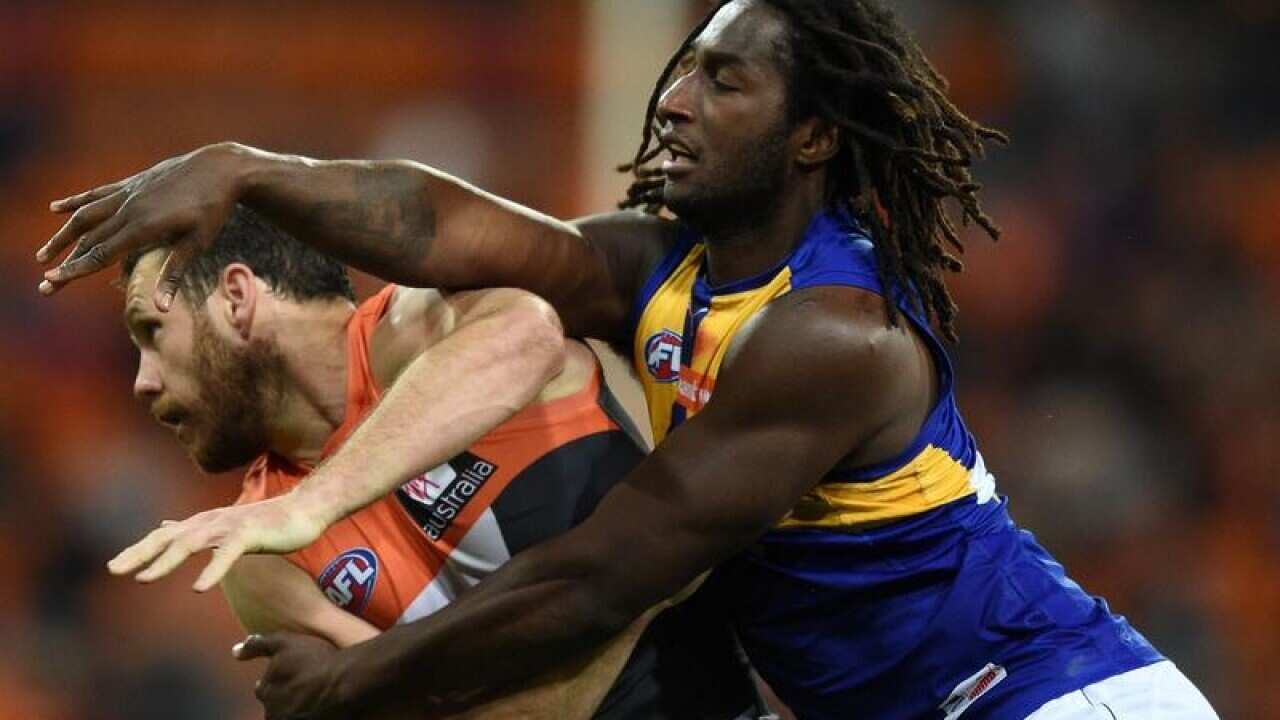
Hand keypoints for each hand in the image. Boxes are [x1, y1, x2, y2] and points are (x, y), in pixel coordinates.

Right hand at [37, 142, 246, 309]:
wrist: (219, 168)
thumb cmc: (213, 209)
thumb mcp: (198, 243)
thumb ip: (174, 274)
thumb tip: (160, 307)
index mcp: (143, 227)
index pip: (101, 254)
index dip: (75, 270)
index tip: (52, 282)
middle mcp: (128, 209)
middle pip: (88, 240)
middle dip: (64, 263)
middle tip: (45, 285)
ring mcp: (127, 194)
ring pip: (85, 217)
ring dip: (62, 236)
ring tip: (43, 254)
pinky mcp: (131, 184)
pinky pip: (96, 194)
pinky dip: (74, 202)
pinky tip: (55, 208)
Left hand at [107, 493, 332, 591]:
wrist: (305, 509)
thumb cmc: (269, 521)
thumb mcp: (226, 524)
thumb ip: (196, 528)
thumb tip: (166, 526)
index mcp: (205, 523)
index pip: (164, 536)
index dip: (138, 550)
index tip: (113, 566)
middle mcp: (211, 522)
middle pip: (168, 538)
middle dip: (139, 553)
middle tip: (113, 570)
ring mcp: (230, 526)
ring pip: (191, 544)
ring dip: (165, 561)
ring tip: (143, 579)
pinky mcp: (251, 534)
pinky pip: (227, 554)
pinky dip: (211, 570)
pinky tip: (199, 587)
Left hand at [234, 632, 352, 719]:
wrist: (345, 682)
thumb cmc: (315, 660)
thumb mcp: (284, 643)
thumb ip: (258, 645)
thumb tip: (234, 651)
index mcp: (266, 691)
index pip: (263, 688)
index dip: (276, 680)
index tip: (289, 674)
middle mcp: (274, 712)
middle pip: (275, 706)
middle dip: (284, 697)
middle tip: (301, 686)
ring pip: (289, 715)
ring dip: (295, 707)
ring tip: (311, 696)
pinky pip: (305, 718)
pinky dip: (308, 714)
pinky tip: (318, 706)